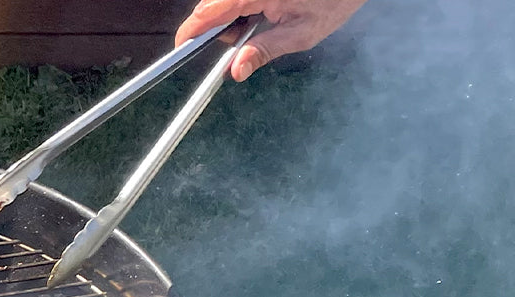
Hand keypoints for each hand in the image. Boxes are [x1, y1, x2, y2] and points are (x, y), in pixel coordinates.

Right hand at [175, 0, 367, 81]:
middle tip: (240, 42)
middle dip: (216, 27)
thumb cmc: (332, 0)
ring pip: (222, 0)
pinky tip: (261, 12)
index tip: (182, 47)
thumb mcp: (301, 33)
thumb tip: (236, 71)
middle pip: (211, 6)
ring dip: (230, 16)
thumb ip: (264, 50)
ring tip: (258, 24)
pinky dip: (240, 7)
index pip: (208, 13)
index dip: (191, 31)